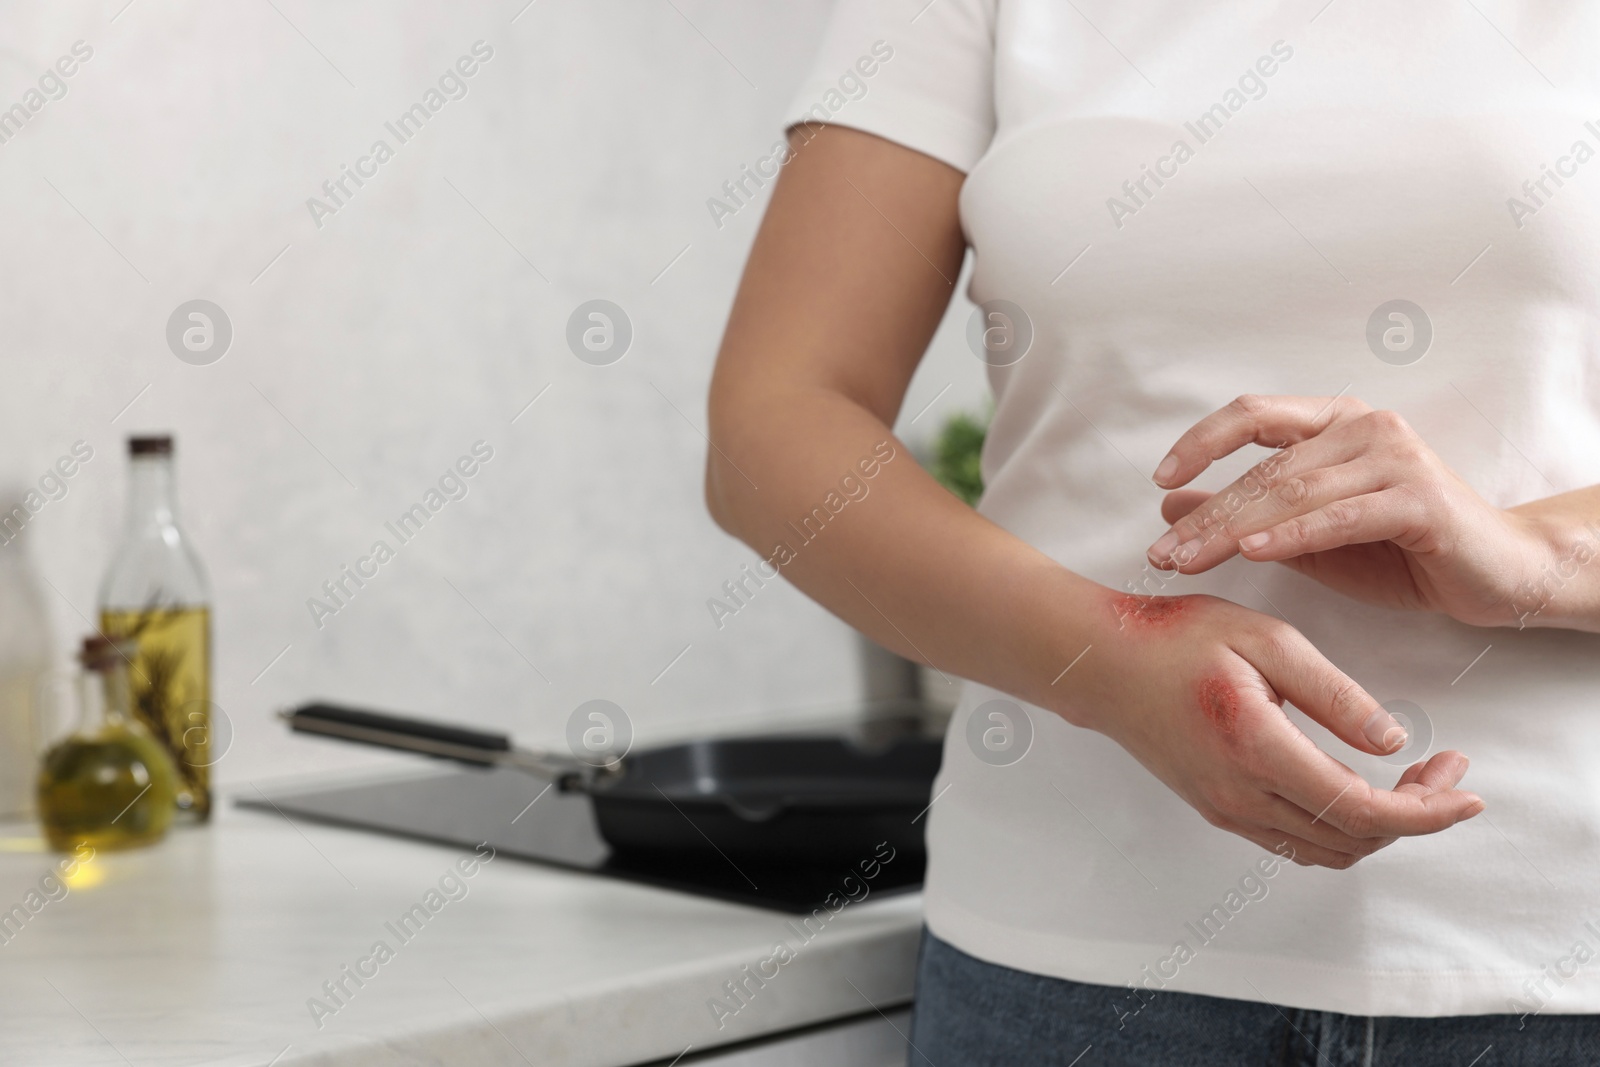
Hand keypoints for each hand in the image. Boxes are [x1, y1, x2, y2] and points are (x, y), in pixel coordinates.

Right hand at [1074, 591, 1482, 868]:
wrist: (1098, 664)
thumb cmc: (1174, 638)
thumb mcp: (1265, 640)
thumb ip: (1334, 693)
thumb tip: (1393, 740)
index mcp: (1257, 749)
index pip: (1362, 810)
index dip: (1426, 811)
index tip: (1467, 789)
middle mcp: (1241, 796)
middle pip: (1353, 840)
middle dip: (1416, 815)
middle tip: (1446, 768)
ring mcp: (1227, 810)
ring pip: (1328, 850)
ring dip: (1381, 826)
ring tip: (1411, 779)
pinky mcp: (1219, 809)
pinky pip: (1296, 841)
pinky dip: (1342, 827)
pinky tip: (1358, 786)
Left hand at [1144, 395, 1551, 626]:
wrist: (1497, 573)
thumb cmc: (1402, 551)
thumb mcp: (1307, 534)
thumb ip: (1246, 514)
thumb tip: (1171, 503)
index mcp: (1335, 422)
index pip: (1254, 415)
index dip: (1201, 442)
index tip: (1160, 478)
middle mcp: (1364, 428)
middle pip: (1264, 467)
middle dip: (1205, 512)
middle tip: (1161, 551)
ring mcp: (1395, 458)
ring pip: (1293, 493)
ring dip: (1231, 529)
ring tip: (1187, 558)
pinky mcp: (1419, 501)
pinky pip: (1339, 517)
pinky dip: (1290, 534)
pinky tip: (1250, 550)